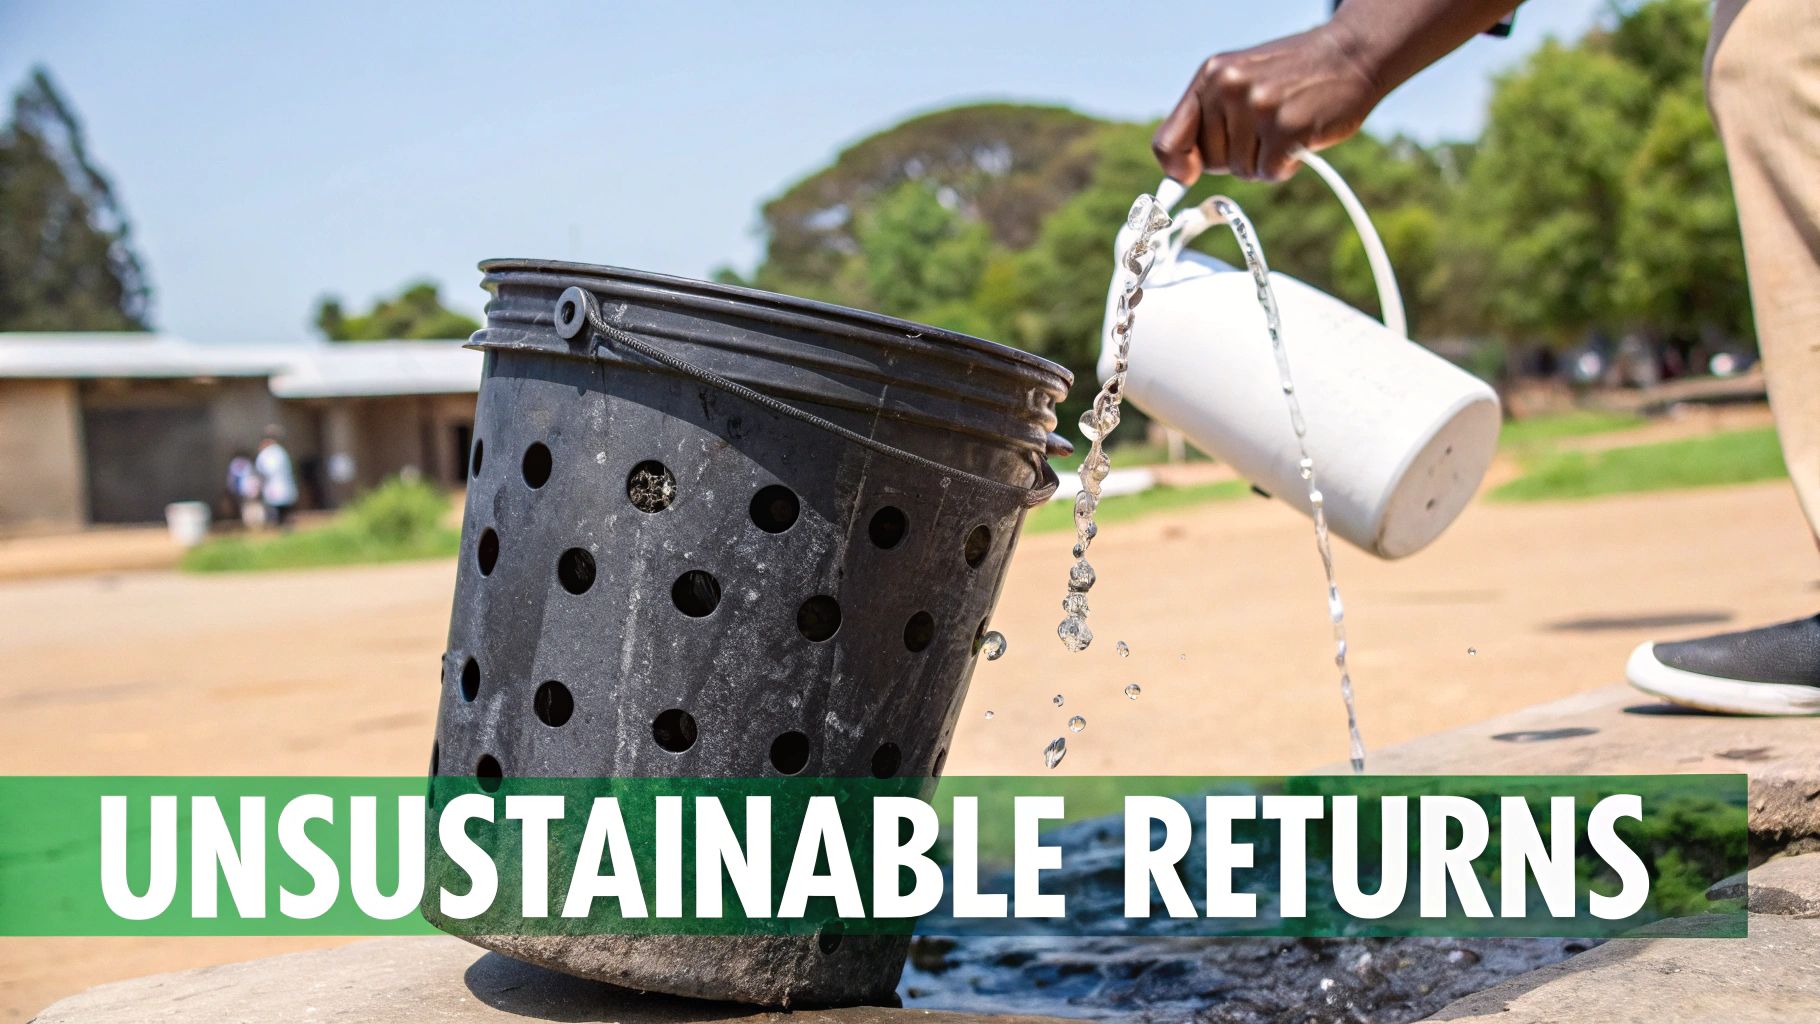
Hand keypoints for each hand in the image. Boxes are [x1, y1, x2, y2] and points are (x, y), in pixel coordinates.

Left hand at [1153, 23, 1382, 183]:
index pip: (1168, 140)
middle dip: (1236, 156)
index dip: (1175, 167)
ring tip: (1285, 128)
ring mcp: (1257, 107)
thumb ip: (1209, 116)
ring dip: (1264, 161)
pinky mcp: (1286, 128)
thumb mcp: (1240, 79)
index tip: (1185, 176)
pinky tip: (1298, 139)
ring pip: (1240, 170)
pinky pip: (1268, 173)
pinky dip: (1284, 167)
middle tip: (1264, 130)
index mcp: (1211, 76)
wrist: (1350, 55)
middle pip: (1210, 161)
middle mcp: (1228, 88)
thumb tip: (1180, 172)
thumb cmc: (1293, 75)